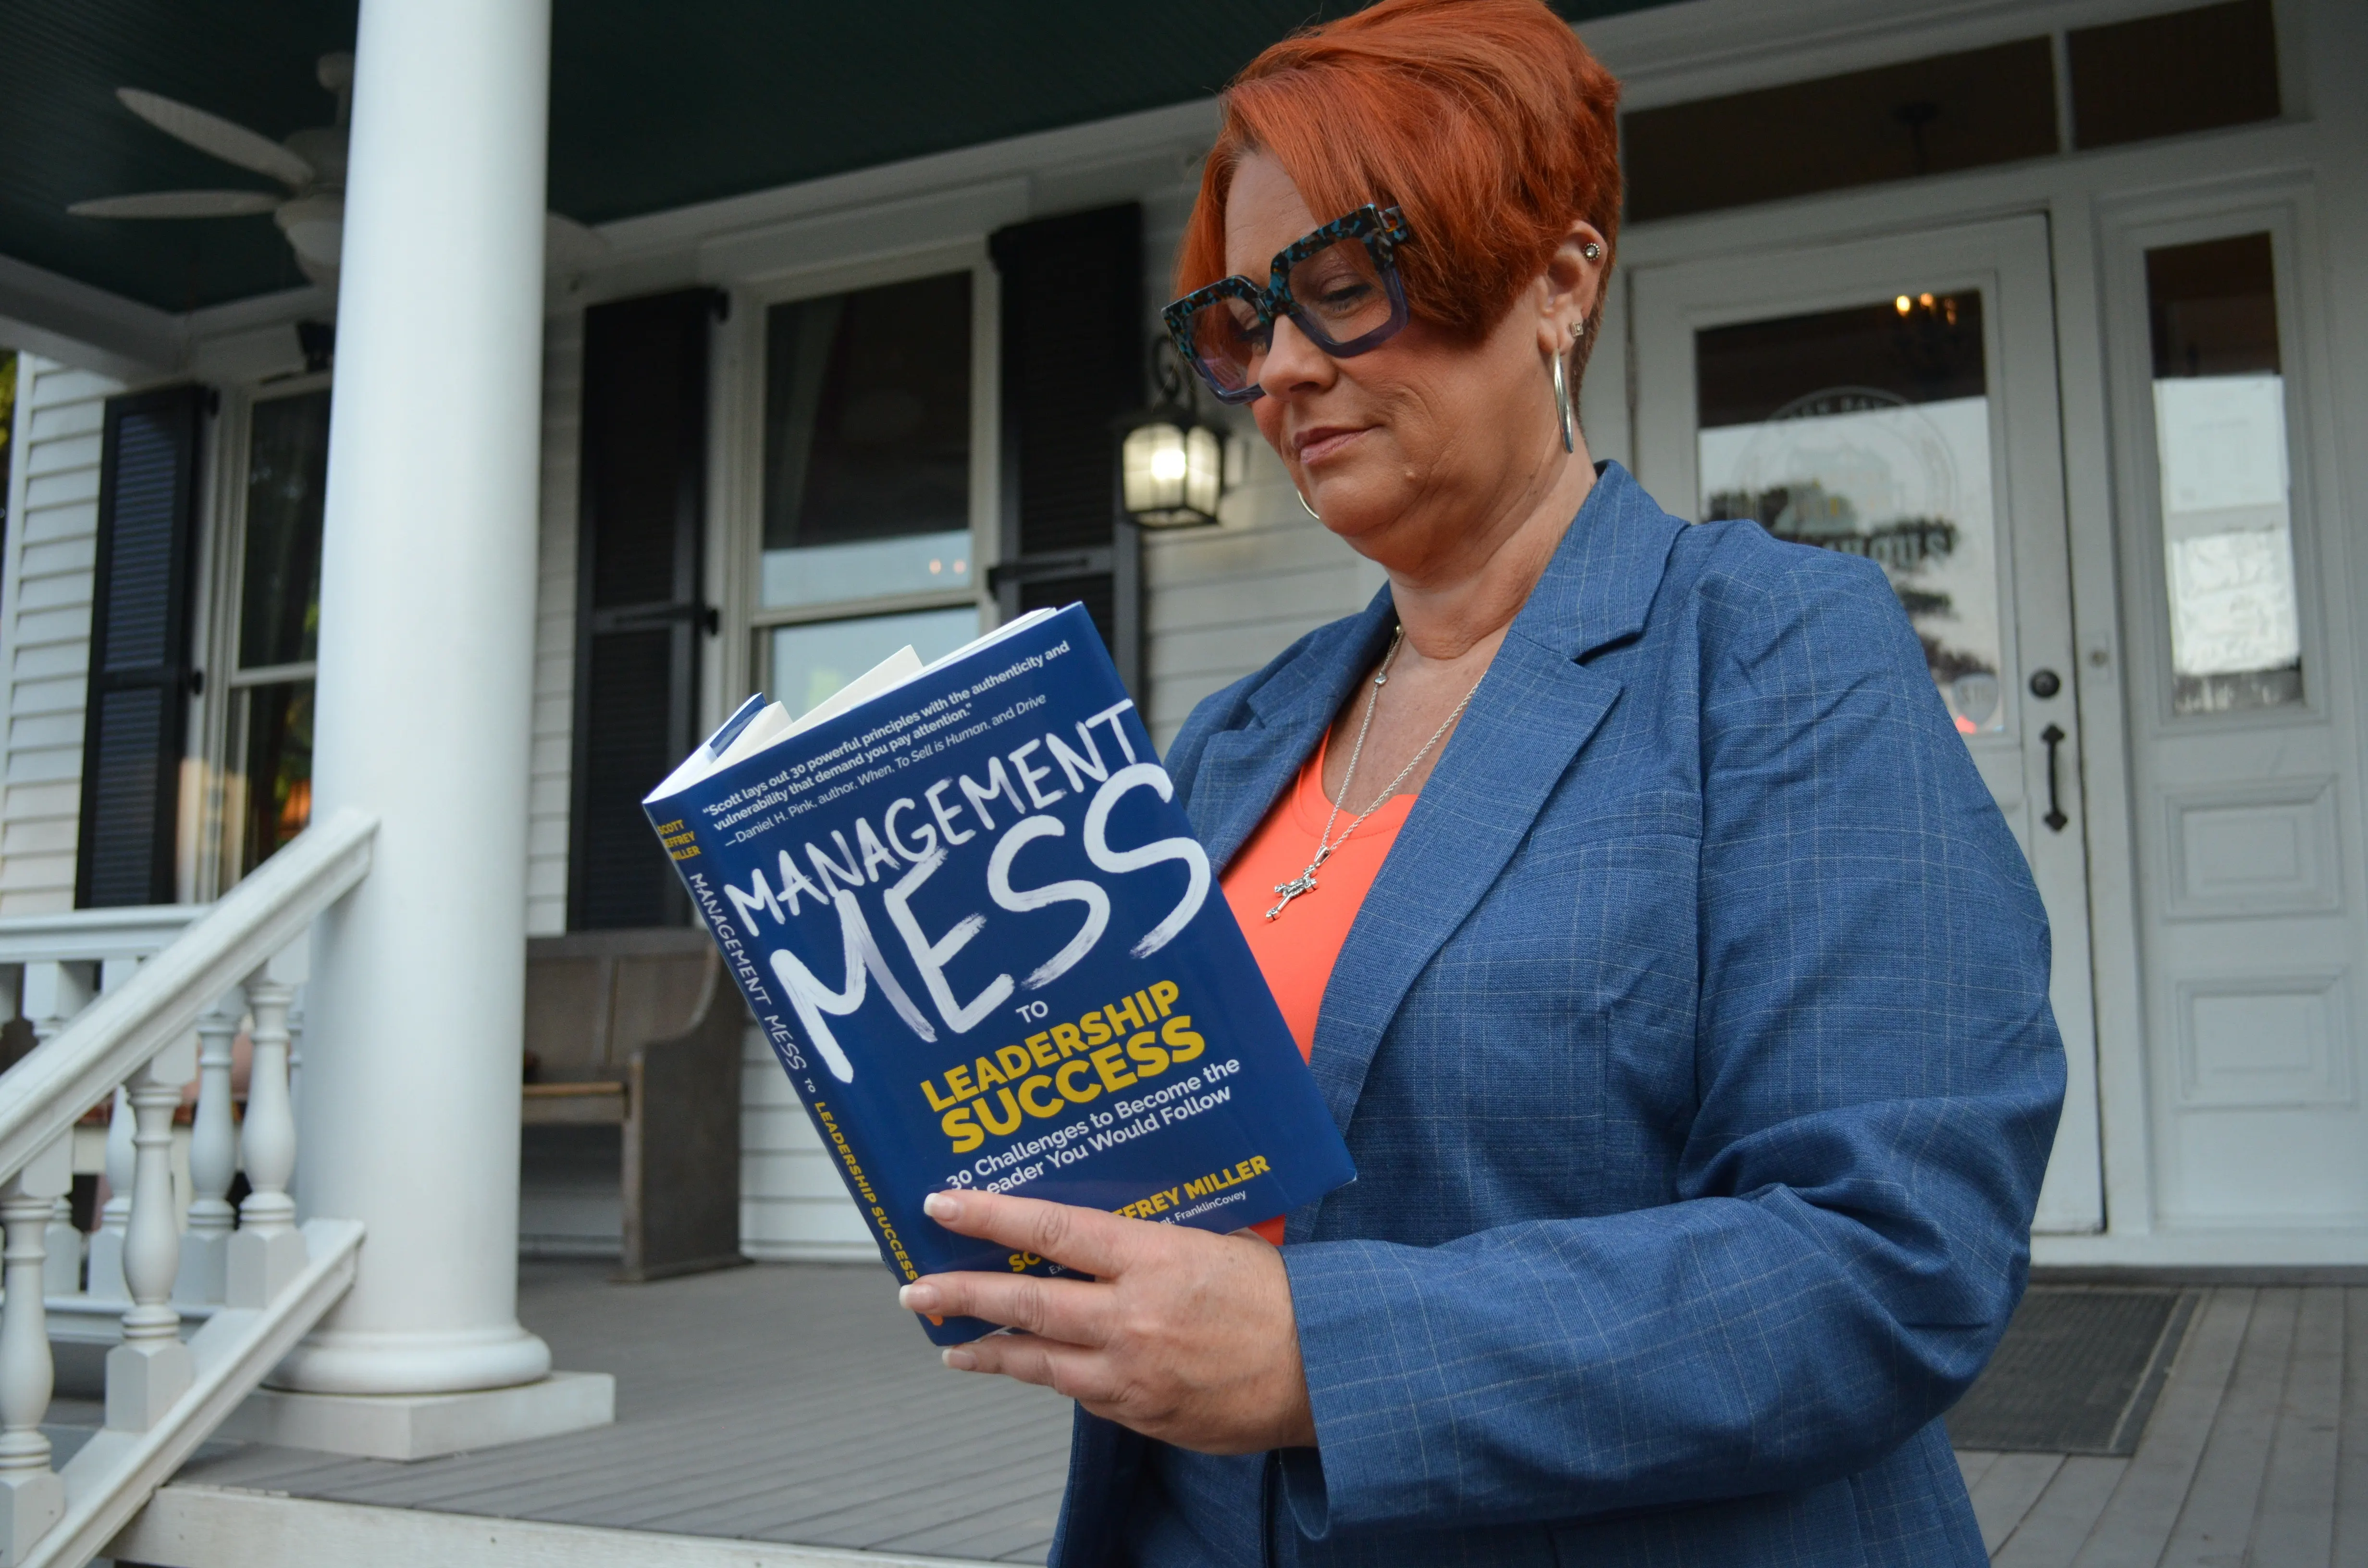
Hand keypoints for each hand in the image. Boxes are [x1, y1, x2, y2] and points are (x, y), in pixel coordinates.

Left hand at [898, 1189, 1315, 1454]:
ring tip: (950, 1342)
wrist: (1325, 1370)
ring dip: (987, 1349)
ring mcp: (1131, 1373)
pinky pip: (1078, 1393)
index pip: (1051, 1229)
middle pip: (1025, 1301)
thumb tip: (1095, 1233)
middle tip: (916, 1286)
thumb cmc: (1277, 1296)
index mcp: (1152, 1259)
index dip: (989, 1215)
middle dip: (962, 1292)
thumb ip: (1149, 1242)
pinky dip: (1046, 1377)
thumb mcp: (1213, 1242)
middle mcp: (1132, 1316)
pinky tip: (1026, 1370)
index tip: (943, 1205)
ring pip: (1036, 1360)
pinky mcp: (1140, 1415)